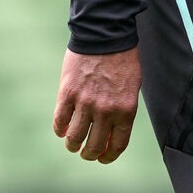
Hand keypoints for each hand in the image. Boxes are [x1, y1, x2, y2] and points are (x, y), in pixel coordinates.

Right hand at [52, 46, 141, 162]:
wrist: (105, 33)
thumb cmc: (122, 58)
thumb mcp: (132, 86)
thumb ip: (123, 109)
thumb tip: (112, 131)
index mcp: (126, 109)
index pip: (117, 145)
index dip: (108, 156)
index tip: (103, 158)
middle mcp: (106, 111)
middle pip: (94, 146)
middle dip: (89, 154)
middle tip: (85, 152)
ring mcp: (85, 103)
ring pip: (74, 139)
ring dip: (72, 144)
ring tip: (72, 142)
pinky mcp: (67, 94)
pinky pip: (60, 122)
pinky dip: (60, 129)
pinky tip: (62, 127)